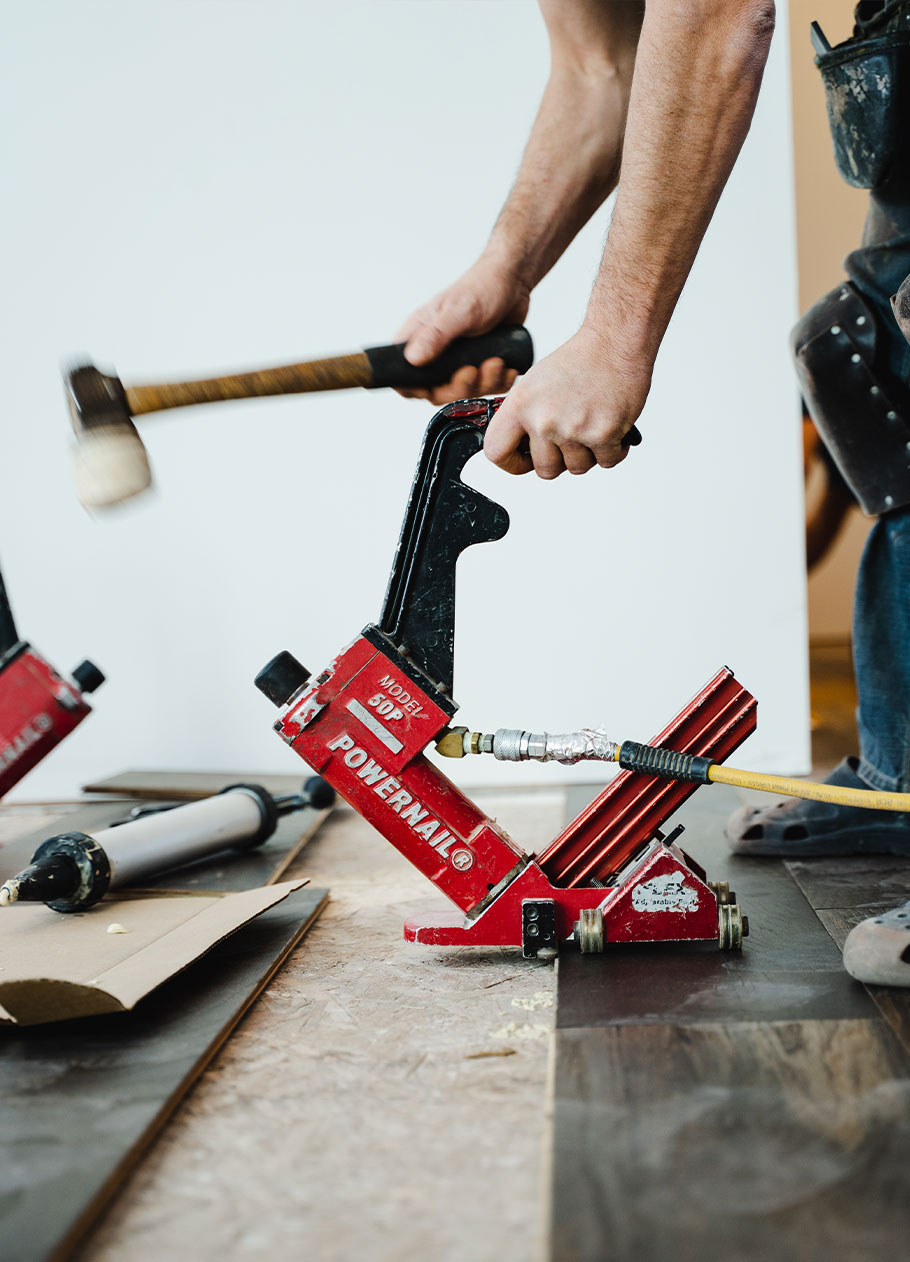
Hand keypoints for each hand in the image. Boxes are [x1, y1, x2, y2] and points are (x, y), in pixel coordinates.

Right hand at [395, 257, 530, 402]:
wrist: (514, 282)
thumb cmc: (483, 287)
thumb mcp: (459, 311)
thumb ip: (436, 335)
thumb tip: (412, 359)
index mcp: (420, 337)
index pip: (403, 375)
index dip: (414, 389)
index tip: (434, 387)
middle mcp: (436, 352)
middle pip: (436, 392)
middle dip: (458, 387)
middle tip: (474, 370)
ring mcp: (458, 361)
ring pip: (463, 392)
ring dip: (484, 384)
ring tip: (497, 362)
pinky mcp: (480, 364)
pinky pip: (486, 387)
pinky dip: (498, 382)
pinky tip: (507, 367)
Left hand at [484, 325, 649, 477]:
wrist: (616, 342)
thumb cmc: (580, 360)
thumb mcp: (535, 384)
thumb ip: (525, 418)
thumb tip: (523, 450)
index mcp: (520, 405)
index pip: (496, 451)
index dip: (512, 463)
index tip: (524, 461)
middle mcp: (543, 419)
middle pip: (545, 470)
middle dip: (560, 461)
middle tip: (571, 440)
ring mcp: (572, 429)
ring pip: (577, 468)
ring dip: (588, 454)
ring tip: (592, 425)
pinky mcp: (603, 434)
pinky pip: (605, 462)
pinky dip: (613, 451)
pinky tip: (611, 429)